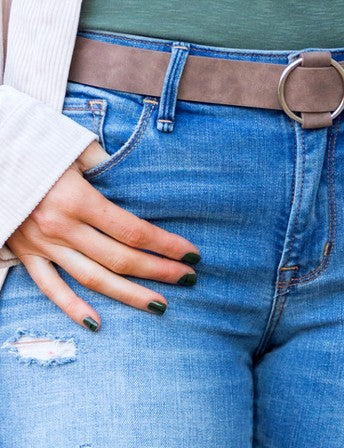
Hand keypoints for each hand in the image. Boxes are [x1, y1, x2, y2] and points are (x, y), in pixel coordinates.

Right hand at [5, 140, 200, 330]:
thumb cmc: (36, 149)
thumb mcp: (73, 150)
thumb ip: (105, 162)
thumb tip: (137, 170)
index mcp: (77, 199)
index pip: (132, 231)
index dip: (165, 245)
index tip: (190, 253)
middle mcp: (62, 227)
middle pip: (119, 258)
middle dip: (158, 270)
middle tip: (188, 278)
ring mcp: (43, 245)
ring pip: (92, 279)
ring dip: (128, 294)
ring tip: (159, 305)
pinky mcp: (25, 254)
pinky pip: (51, 288)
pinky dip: (72, 308)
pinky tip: (97, 322)